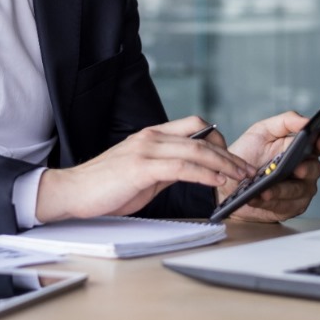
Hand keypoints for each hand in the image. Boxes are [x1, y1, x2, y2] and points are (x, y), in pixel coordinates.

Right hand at [35, 116, 252, 222]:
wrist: (72, 193)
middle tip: (247, 169)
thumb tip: (193, 172)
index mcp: (152, 136)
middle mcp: (151, 137)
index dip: (219, 140)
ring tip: (241, 177)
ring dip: (224, 164)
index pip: (194, 126)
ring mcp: (146, 150)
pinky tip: (217, 182)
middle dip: (229, 153)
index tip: (233, 158)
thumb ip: (167, 168)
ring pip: (197, 149)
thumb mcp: (142, 174)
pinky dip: (205, 174)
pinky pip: (183, 167)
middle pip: (202, 136)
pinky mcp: (142, 167)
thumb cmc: (105, 187)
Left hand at [218, 111, 319, 222]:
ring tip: (266, 189)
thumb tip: (306, 121)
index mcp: (304, 147)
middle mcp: (307, 168)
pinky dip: (270, 201)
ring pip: (299, 190)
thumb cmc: (249, 153)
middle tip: (297, 169)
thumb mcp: (263, 131)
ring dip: (282, 190)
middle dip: (306, 169)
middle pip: (316, 169)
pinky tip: (258, 198)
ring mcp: (301, 189)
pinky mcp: (290, 207)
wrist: (230, 180)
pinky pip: (285, 206)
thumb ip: (285, 122)